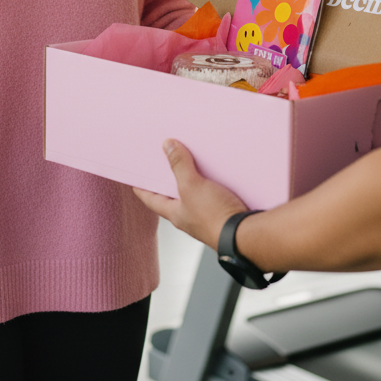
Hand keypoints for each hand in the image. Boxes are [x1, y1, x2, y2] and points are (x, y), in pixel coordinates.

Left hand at [134, 139, 248, 249]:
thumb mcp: (191, 186)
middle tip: (164, 159)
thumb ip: (179, 165)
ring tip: (191, 157)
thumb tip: (168, 146)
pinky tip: (216, 169)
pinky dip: (212, 180)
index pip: (152, 199)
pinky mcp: (225, 210)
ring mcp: (208, 214)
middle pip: (174, 194)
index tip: (133, 179)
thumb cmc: (215, 218)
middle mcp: (190, 216)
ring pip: (196, 192)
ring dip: (193, 176)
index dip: (142, 188)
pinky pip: (214, 192)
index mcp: (176, 213)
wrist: (246, 234)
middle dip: (170, 177)